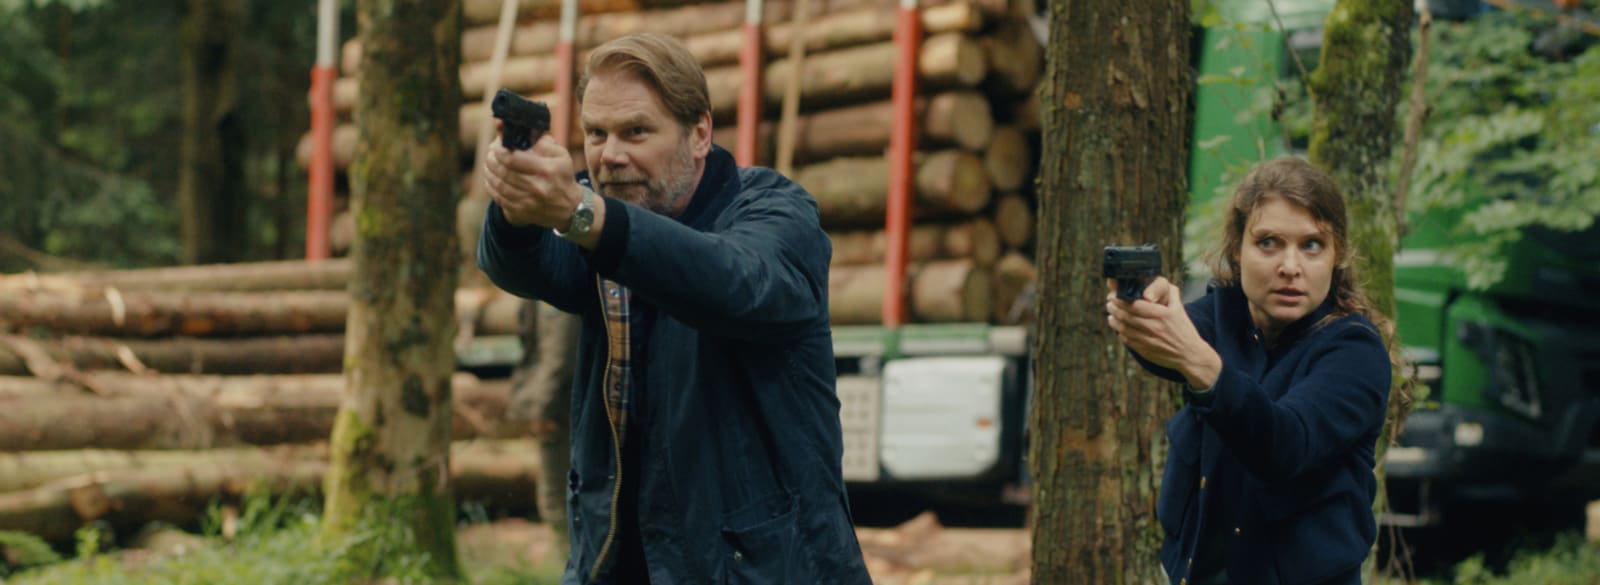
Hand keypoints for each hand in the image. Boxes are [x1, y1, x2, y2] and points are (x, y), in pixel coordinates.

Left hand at [483, 132, 580, 228]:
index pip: (514, 159)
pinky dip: (491, 187)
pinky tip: (490, 178)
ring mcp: (528, 202)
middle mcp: (537, 187)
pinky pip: (499, 198)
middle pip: (504, 171)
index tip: (496, 145)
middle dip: (492, 159)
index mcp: (547, 170)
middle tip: (490, 152)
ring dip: (489, 172)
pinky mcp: (521, 212)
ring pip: (499, 185)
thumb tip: (517, 128)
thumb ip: (540, 140)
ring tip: (489, 163)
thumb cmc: (562, 175)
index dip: (500, 150)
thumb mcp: (560, 154)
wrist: (570, 207)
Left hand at [1105, 276, 1220, 388]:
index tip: (1113, 295)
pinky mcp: (1144, 350)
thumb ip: (1169, 292)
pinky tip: (1119, 327)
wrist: (1189, 354)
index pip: (1134, 304)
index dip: (1120, 299)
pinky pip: (1126, 339)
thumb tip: (1156, 281)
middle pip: (1125, 315)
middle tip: (1109, 303)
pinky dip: (1120, 332)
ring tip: (1111, 315)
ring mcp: (1147, 340)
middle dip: (1113, 308)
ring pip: (1123, 328)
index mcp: (1161, 315)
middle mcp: (1153, 327)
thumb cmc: (1184, 329)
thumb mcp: (1179, 308)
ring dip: (1113, 320)